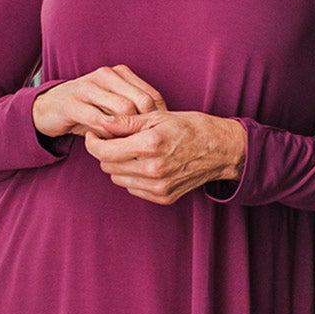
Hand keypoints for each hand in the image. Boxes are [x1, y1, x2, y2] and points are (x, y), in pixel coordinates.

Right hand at [31, 65, 167, 138]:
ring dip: (127, 133)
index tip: (159, 138)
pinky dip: (107, 135)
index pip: (151, 95)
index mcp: (121, 73)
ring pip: (122, 111)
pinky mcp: (73, 102)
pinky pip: (99, 121)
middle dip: (145, 127)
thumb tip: (163, 129)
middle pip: (140, 103)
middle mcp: (106, 75)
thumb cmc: (88, 110)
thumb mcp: (113, 106)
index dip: (159, 119)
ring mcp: (89, 86)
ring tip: (125, 146)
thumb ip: (135, 111)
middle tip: (145, 146)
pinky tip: (106, 144)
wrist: (48, 108)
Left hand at [86, 109, 246, 204]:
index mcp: (149, 146)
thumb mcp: (157, 116)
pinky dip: (133, 176)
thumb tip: (100, 122)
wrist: (220, 150)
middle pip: (107, 165)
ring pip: (117, 178)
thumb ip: (125, 122)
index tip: (95, 134)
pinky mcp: (163, 197)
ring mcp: (157, 187)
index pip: (103, 151)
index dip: (93, 142)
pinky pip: (133, 188)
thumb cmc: (190, 127)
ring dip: (118, 165)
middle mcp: (152, 170)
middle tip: (115, 139)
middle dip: (106, 152)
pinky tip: (145, 164)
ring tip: (132, 151)